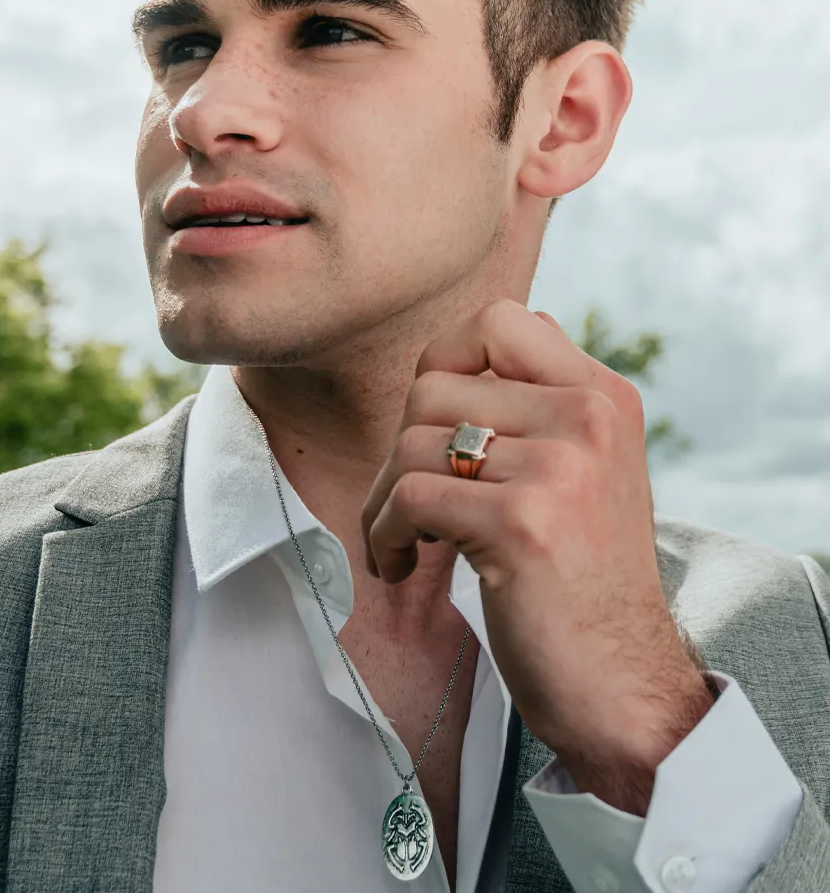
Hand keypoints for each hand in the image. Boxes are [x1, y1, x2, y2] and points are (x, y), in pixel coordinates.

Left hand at [361, 299, 713, 814]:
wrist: (622, 685)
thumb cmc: (582, 580)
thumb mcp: (588, 469)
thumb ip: (542, 403)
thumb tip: (470, 349)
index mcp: (604, 395)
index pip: (500, 319)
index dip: (443, 360)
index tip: (433, 423)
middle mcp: (589, 416)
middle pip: (433, 386)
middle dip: (400, 447)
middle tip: (407, 500)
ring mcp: (561, 468)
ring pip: (411, 443)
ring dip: (382, 499)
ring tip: (401, 540)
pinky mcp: (523, 523)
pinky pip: (410, 497)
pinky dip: (385, 533)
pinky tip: (400, 564)